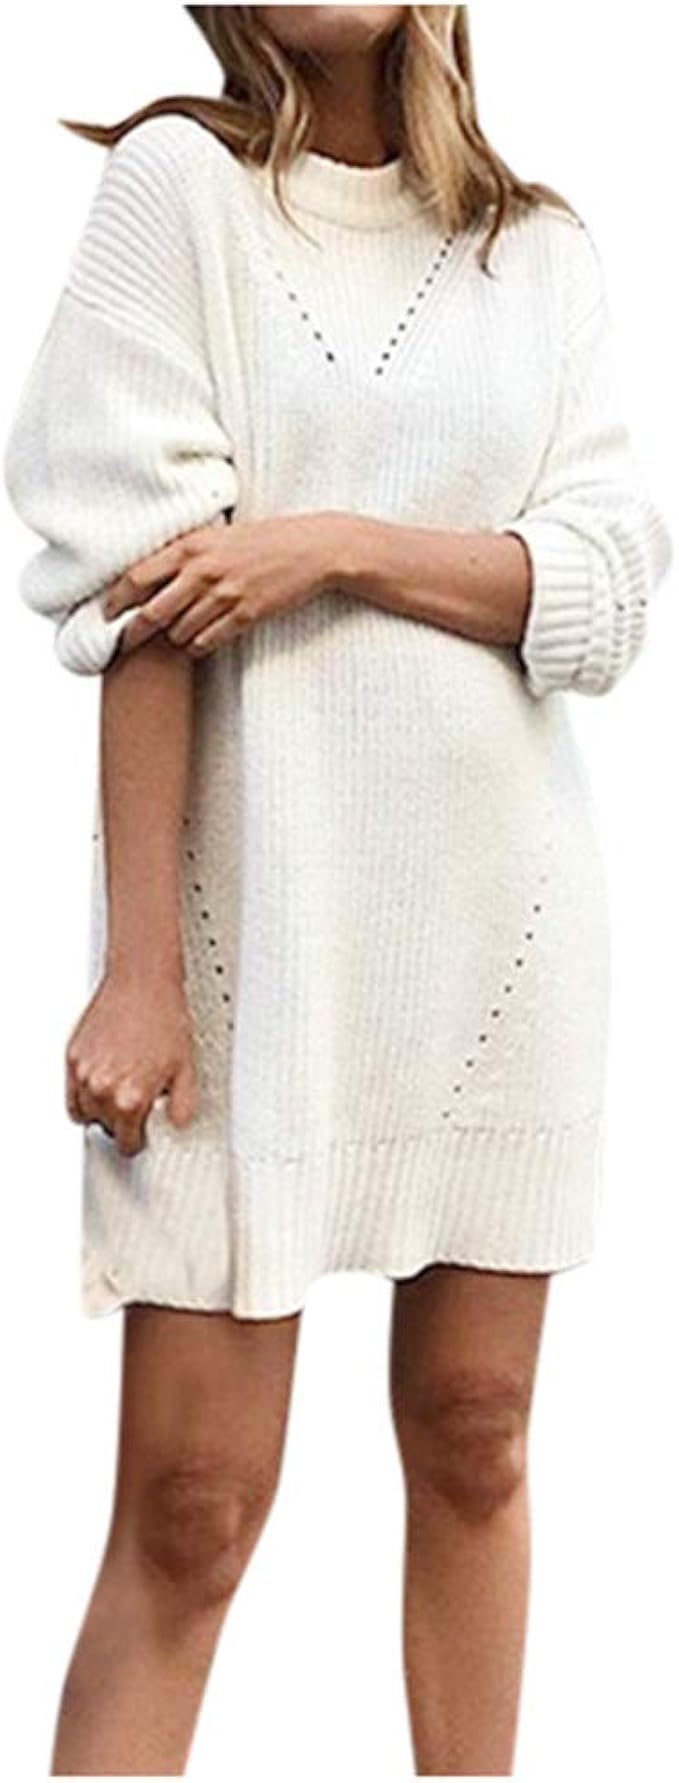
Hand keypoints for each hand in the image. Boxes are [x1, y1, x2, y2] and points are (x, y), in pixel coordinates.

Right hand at [65, 968, 198, 1155]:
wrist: (143, 982)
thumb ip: (182, 1104)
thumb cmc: (164, 1016)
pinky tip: (102, 1081)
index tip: (141, 1135)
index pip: (127, 1142)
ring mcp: (84, 1073)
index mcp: (131, 1098)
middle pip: (105, 1128)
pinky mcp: (72, 1056)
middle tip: (136, 1108)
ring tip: (119, 1093)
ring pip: (84, 1112)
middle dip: (121, 1123)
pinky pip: (72, 1092)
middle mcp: (102, 1089)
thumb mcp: (186, 1067)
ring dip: (100, 1110)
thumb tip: (177, 1124)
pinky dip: (83, 1093)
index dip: (138, 1141)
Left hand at [103, 510, 351, 657]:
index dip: (117, 600)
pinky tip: (199, 642)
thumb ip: (187, 552)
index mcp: (193, 546)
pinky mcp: (246, 615)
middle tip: (125, 641)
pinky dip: (197, 646)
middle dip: (134, 631)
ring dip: (173, 638)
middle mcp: (204, 570)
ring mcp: (225, 595)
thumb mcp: (220, 535)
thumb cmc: (265, 539)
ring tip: (175, 636)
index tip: (106, 613)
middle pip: (152, 611)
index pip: (138, 577)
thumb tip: (152, 572)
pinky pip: (207, 641)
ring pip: (179, 631)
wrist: (312, 549)